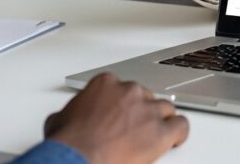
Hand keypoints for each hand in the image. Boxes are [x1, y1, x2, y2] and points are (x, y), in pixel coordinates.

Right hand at [44, 73, 187, 163]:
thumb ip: (70, 112)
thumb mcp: (59, 119)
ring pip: (165, 107)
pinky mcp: (160, 131)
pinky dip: (179, 132)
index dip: (123, 103)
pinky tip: (176, 138)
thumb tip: (65, 119)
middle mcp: (129, 91)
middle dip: (141, 111)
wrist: (77, 157)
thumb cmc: (69, 142)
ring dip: (161, 119)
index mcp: (106, 84)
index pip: (122, 87)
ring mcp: (147, 110)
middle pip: (145, 96)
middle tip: (135, 127)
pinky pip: (180, 126)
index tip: (121, 113)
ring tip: (156, 132)